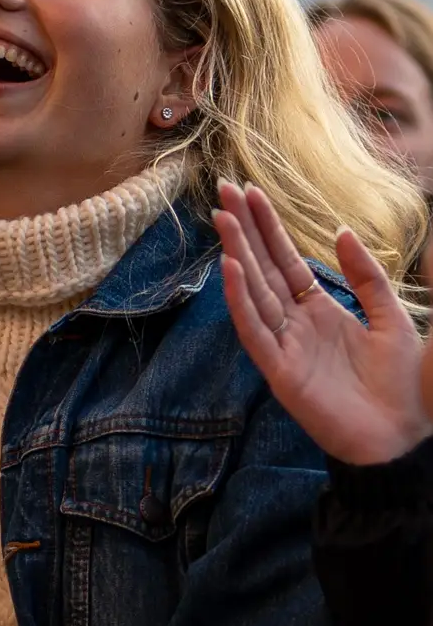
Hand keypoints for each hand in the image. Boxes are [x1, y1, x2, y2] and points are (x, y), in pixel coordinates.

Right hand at [215, 180, 430, 463]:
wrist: (404, 436)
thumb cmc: (402, 385)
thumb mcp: (392, 318)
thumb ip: (367, 277)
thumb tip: (342, 231)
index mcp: (321, 311)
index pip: (285, 260)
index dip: (267, 227)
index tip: (249, 192)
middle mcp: (296, 326)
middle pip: (263, 268)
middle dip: (243, 229)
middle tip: (223, 189)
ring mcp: (285, 348)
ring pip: (254, 292)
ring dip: (236, 254)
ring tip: (222, 217)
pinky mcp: (280, 372)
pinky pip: (254, 332)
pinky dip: (240, 301)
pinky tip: (231, 270)